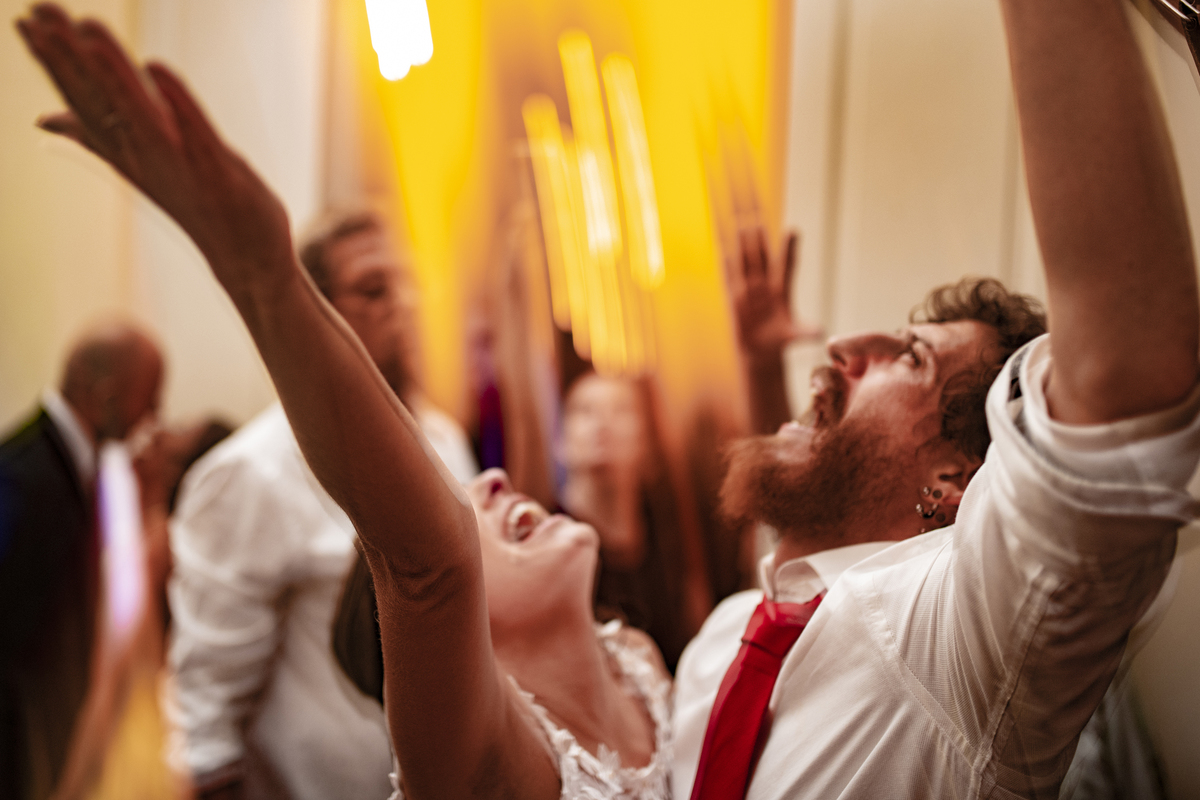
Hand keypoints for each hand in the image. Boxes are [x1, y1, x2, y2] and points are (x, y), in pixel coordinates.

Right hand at [16, 4, 293, 297]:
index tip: (25, 21)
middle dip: (67, 56)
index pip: (81, 99)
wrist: (248, 261)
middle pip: (99, 101)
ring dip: (113, 72)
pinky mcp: (217, 172)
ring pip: (139, 112)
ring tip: (87, 29)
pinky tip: (156, 68)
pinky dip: (175, 102)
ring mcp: (179, 165)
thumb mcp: (142, 166)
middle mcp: (144, 158)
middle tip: (36, 11)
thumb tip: (45, 119)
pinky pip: (193, 131)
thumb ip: (95, 135)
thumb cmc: (197, 206)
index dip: (52, 61)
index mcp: (126, 151)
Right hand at [725, 226, 821, 360]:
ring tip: (741, 219)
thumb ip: (805, 333)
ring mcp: (749, 288)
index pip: (786, 265)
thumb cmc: (779, 340)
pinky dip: (725, 262)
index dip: (789, 249)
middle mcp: (765, 284)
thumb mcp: (793, 337)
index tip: (793, 231)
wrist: (760, 348)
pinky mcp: (735, 296)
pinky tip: (721, 245)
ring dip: (743, 241)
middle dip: (759, 234)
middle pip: (762, 254)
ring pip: (745, 259)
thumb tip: (820, 334)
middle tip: (758, 213)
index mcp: (782, 290)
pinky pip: (729, 275)